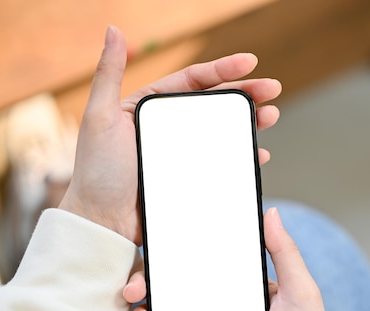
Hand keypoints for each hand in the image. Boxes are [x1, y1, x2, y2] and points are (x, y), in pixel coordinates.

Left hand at [59, 26, 280, 243]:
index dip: (222, 69)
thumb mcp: (100, 117)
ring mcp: (182, 152)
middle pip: (214, 103)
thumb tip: (114, 30)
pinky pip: (222, 160)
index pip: (192, 81)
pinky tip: (258, 151)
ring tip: (271, 116)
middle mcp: (169, 127)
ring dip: (248, 121)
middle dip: (245, 93)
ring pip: (222, 130)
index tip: (250, 62)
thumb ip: (109, 73)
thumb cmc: (97, 171)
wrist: (103, 222)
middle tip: (273, 89)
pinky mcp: (191, 176)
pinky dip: (241, 154)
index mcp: (150, 107)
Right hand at [125, 208, 369, 310]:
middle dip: (145, 286)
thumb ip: (284, 252)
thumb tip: (270, 213)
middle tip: (132, 288)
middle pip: (172, 291)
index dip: (172, 257)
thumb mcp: (301, 291)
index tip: (151, 246)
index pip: (200, 264)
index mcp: (237, 288)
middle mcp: (218, 309)